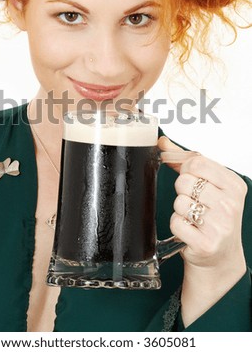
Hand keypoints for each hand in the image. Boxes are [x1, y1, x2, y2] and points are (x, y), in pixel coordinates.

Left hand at [158, 136, 247, 325]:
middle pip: (185, 181)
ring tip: (194, 218)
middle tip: (195, 203)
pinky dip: (177, 225)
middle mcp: (230, 205)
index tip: (192, 180)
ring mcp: (219, 225)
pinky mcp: (205, 243)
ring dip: (180, 210)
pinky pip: (175, 221)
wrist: (220, 256)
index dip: (186, 170)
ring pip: (178, 201)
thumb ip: (185, 161)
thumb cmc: (213, 216)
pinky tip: (191, 230)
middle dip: (182, 191)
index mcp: (234, 185)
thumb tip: (163, 142)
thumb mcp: (208, 185)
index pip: (197, 162)